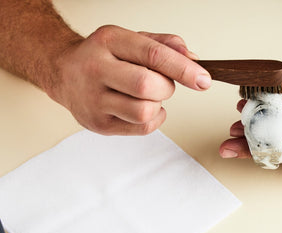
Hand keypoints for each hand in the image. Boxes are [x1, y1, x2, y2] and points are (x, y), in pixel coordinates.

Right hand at [48, 25, 210, 134]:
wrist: (62, 72)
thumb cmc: (103, 56)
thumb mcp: (131, 39)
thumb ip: (164, 45)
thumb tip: (192, 60)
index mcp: (109, 41)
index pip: (153, 55)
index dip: (183, 69)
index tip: (203, 79)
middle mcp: (96, 69)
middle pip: (147, 86)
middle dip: (166, 88)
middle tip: (161, 83)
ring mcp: (94, 100)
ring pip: (144, 112)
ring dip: (158, 105)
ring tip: (147, 96)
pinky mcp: (98, 124)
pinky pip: (142, 129)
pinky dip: (154, 119)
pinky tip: (143, 107)